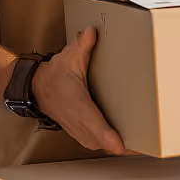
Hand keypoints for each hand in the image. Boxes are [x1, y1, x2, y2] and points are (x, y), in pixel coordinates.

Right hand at [31, 27, 126, 154]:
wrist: (37, 87)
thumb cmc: (54, 74)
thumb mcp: (69, 57)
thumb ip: (82, 45)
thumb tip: (92, 32)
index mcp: (77, 103)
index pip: (94, 123)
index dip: (108, 136)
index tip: (122, 145)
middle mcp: (76, 119)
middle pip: (99, 139)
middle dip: (120, 145)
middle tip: (143, 146)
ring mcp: (76, 128)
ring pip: (96, 143)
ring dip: (115, 147)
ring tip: (137, 146)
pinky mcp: (77, 130)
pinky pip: (93, 142)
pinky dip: (107, 145)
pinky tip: (121, 144)